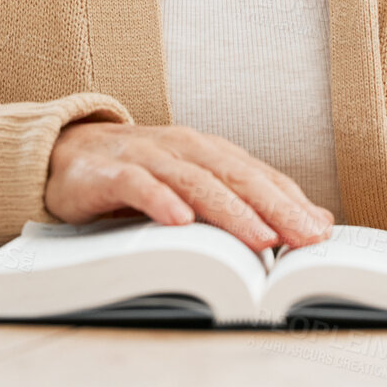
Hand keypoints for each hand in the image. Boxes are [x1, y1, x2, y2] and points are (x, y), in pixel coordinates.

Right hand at [44, 121, 332, 251]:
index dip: (290, 202)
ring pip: (196, 181)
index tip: (319, 232)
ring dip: (230, 210)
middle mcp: (184, 149)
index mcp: (209, 152)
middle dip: (274, 208)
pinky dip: (160, 200)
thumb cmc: (142, 174)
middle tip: (302, 237)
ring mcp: (147, 157)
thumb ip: (248, 199)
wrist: (67, 154)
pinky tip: (180, 221)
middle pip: (236, 177)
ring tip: (259, 238)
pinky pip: (138, 185)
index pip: (258, 176)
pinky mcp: (109, 173)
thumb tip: (313, 221)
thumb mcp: (197, 184)